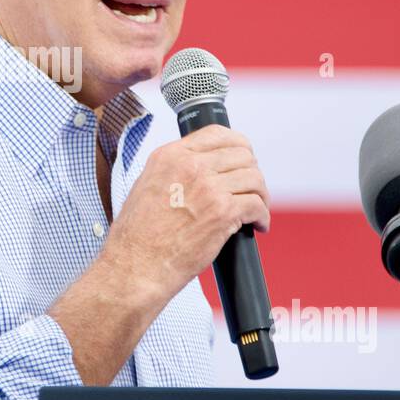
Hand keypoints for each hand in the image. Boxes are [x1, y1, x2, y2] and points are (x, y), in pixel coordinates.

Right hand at [104, 124, 269, 303]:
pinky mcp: (223, 213)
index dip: (237, 145)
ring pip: (254, 178)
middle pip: (241, 154)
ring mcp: (208, 188)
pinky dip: (263, 216)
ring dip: (260, 194)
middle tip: (251, 188)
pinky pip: (257, 204)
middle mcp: (190, 166)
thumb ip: (173, 170)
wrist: (135, 266)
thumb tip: (200, 170)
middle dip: (251, 171)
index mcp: (170, 156)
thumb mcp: (146, 186)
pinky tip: (258, 225)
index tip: (242, 159)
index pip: (216, 133)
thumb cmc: (137, 237)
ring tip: (257, 209)